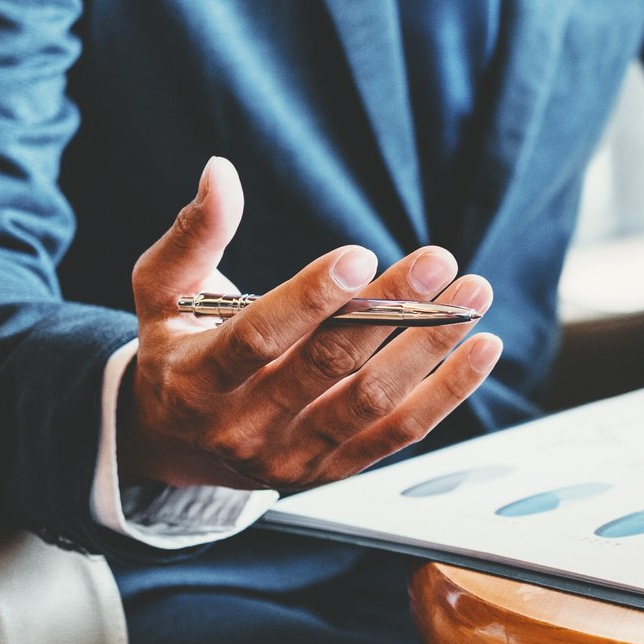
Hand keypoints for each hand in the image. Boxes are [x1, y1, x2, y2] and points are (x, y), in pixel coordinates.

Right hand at [119, 157, 501, 490]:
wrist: (175, 445)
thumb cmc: (175, 353)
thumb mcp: (162, 294)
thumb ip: (194, 235)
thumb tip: (220, 173)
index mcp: (196, 380)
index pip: (258, 337)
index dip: (311, 297)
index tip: (359, 255)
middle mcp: (244, 427)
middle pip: (328, 365)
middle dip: (389, 309)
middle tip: (438, 260)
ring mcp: (293, 456)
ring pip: (373, 402)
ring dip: (430, 347)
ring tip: (473, 297)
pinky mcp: (334, 470)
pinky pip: (401, 433)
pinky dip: (447, 392)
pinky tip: (481, 349)